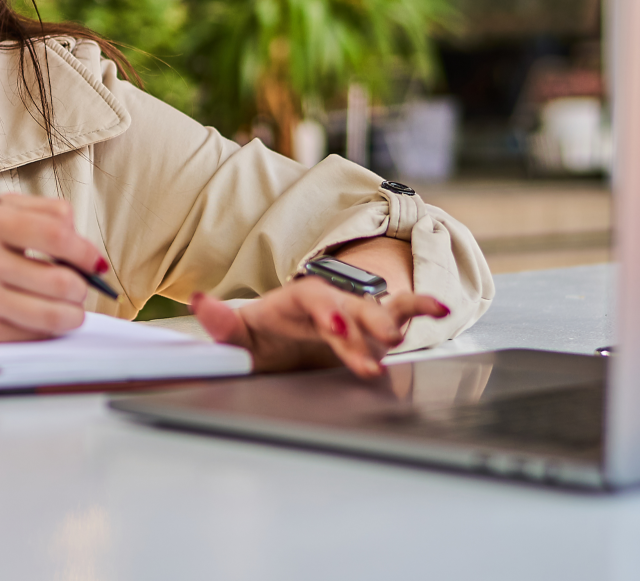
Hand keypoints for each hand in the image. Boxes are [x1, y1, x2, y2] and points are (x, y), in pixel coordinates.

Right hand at [0, 194, 104, 341]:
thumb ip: (41, 214)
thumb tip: (86, 247)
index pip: (56, 234)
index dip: (85, 251)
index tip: (95, 262)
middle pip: (61, 280)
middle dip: (82, 289)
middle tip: (80, 288)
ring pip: (52, 315)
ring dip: (72, 315)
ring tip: (69, 310)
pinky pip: (31, 335)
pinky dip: (47, 330)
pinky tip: (41, 320)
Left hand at [191, 278, 448, 377]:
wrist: (285, 339)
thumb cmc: (265, 335)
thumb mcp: (240, 333)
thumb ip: (222, 320)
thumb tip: (198, 300)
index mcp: (300, 299)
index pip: (315, 302)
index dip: (328, 315)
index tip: (337, 330)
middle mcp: (333, 301)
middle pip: (353, 307)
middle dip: (367, 323)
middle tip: (383, 340)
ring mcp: (356, 312)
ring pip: (380, 310)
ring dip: (395, 319)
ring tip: (419, 325)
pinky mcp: (373, 327)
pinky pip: (400, 312)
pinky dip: (420, 308)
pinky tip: (440, 309)